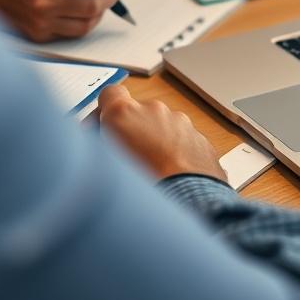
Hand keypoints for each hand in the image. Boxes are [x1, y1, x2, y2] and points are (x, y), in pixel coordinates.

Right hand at [97, 85, 226, 181]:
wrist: (189, 204)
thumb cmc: (146, 189)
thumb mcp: (105, 167)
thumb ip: (101, 149)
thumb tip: (99, 150)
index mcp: (125, 113)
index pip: (110, 95)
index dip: (105, 112)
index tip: (102, 131)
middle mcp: (155, 111)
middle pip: (137, 113)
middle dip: (131, 133)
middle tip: (125, 160)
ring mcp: (181, 124)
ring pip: (162, 127)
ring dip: (155, 144)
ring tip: (151, 175)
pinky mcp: (200, 140)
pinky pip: (182, 142)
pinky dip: (176, 155)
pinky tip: (170, 179)